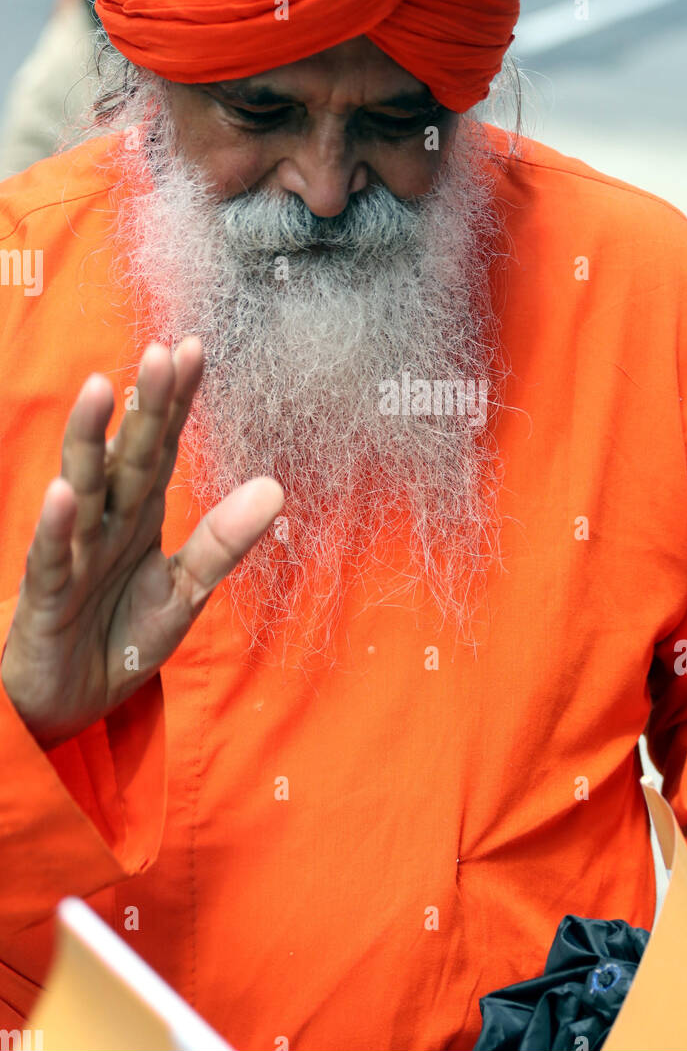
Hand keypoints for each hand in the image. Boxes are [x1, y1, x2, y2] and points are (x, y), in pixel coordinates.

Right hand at [0, 337, 283, 748]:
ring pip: (82, 488)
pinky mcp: (47, 595)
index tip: (194, 348)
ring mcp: (73, 553)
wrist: (68, 703)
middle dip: (145, 405)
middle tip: (161, 351)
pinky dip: (55, 527)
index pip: (163, 447)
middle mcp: (106, 523)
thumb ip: (222, 542)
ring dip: (89, 440)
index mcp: (140, 516)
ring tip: (100, 389)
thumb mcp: (185, 592)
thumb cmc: (120, 636)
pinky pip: (52, 556)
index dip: (177, 401)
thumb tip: (275, 488)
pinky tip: (62, 493)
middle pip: (128, 455)